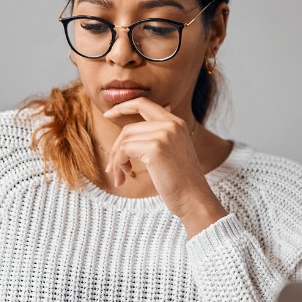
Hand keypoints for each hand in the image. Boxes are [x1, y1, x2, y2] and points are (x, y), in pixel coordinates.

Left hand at [102, 99, 226, 235]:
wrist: (193, 198)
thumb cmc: (180, 181)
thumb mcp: (171, 152)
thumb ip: (156, 137)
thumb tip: (128, 133)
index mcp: (176, 122)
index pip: (143, 103)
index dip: (123, 106)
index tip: (107, 114)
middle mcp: (171, 124)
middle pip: (129, 127)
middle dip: (115, 147)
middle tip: (111, 167)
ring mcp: (164, 134)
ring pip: (124, 140)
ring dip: (117, 160)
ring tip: (120, 175)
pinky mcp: (155, 148)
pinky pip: (124, 150)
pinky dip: (119, 163)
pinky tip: (124, 176)